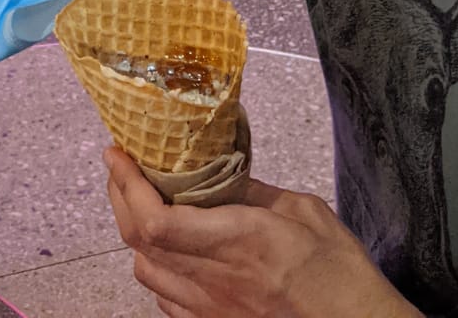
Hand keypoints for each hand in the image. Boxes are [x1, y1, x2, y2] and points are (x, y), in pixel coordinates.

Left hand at [105, 149, 421, 317]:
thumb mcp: (301, 210)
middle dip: (120, 198)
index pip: (157, 220)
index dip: (127, 185)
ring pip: (145, 272)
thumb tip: (216, 168)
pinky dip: (154, 269)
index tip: (118, 154)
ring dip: (132, 234)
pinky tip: (167, 250)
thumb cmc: (339, 272)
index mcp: (238, 242)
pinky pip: (166, 300)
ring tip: (140, 202)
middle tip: (121, 167)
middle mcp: (216, 280)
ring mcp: (212, 309)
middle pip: (139, 242)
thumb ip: (251, 189)